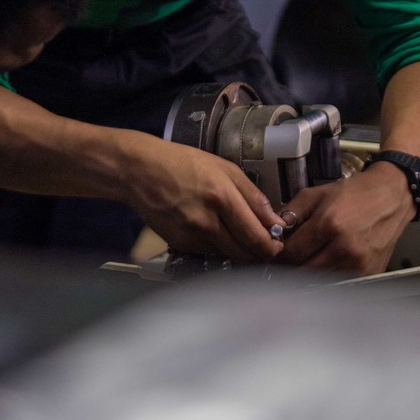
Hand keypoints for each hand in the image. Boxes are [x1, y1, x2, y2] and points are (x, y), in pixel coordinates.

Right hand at [124, 136, 285, 264]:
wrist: (140, 172)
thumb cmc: (182, 163)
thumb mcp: (225, 168)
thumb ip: (253, 196)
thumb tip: (274, 221)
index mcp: (222, 197)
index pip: (256, 237)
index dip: (273, 247)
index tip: (279, 245)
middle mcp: (207, 221)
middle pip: (245, 254)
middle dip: (260, 253)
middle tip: (267, 245)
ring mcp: (191, 236)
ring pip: (228, 256)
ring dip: (240, 251)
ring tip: (241, 235)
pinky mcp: (180, 245)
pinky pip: (210, 253)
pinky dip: (220, 247)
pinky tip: (217, 231)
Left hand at [279, 162, 415, 275]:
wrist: (393, 196)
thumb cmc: (355, 193)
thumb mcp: (317, 193)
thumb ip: (291, 213)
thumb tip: (273, 234)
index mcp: (329, 224)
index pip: (292, 254)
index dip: (279, 256)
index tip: (276, 254)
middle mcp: (345, 248)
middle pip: (303, 272)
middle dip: (292, 267)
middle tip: (290, 259)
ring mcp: (359, 264)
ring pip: (320, 281)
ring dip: (310, 274)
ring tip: (310, 259)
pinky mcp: (369, 273)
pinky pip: (339, 283)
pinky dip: (329, 277)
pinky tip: (328, 263)